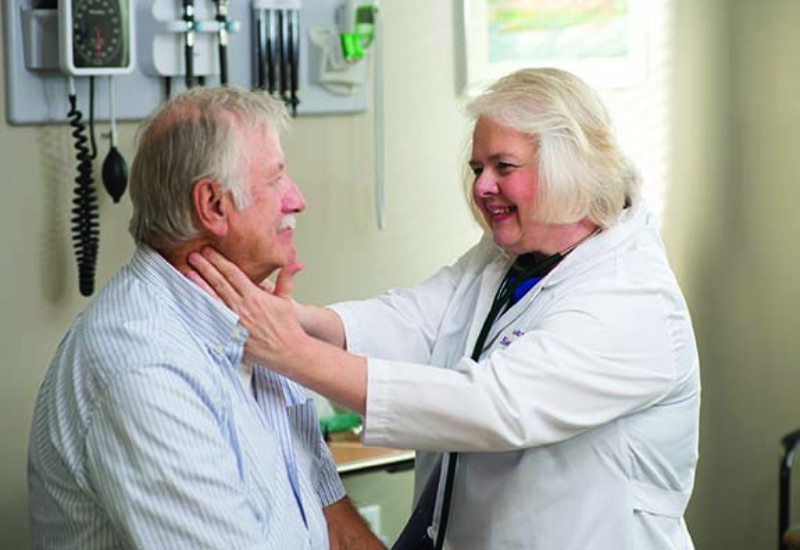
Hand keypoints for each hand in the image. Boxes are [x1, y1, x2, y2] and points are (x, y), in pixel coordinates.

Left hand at [186, 248, 305, 370]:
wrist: (287, 351)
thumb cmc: (287, 327)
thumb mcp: (286, 300)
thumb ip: (286, 279)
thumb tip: (295, 263)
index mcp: (255, 296)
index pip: (233, 273)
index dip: (219, 260)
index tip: (208, 250)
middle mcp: (242, 307)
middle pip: (219, 283)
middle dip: (205, 267)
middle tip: (192, 255)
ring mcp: (233, 321)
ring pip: (212, 298)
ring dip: (199, 284)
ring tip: (187, 272)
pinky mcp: (229, 334)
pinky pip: (211, 318)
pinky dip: (201, 307)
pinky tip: (192, 299)